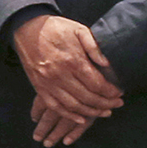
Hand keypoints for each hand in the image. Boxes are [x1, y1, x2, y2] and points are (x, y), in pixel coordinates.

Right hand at [13, 12, 121, 146]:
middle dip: (105, 104)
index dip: (111, 92)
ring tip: (104, 112)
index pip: (97, 84)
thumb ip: (94, 46)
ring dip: (90, 112)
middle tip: (117, 105)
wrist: (27, 28)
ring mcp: (48, 82)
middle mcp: (60, 75)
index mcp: (73, 61)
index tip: (119, 94)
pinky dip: (68, 115)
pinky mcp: (39, 86)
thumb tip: (107, 64)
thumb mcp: (79, 30)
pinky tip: (80, 119)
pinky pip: (54, 106)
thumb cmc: (56, 28)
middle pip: (87, 97)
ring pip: (73, 105)